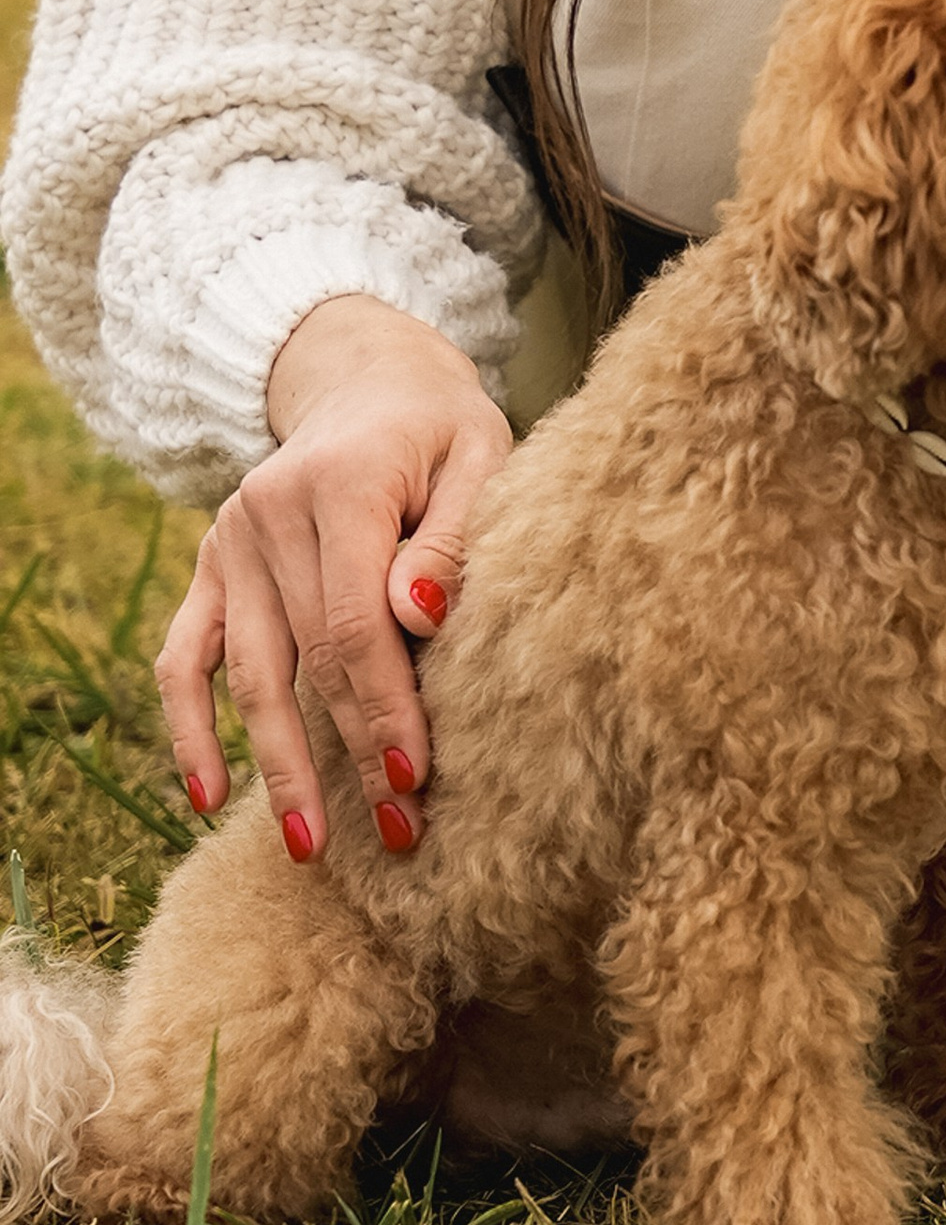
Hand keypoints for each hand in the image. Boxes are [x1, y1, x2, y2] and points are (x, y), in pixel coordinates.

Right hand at [156, 295, 511, 863]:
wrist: (370, 381)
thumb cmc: (443, 428)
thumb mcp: (479, 453)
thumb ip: (453, 532)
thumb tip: (421, 614)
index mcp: (342, 483)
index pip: (356, 621)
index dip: (385, 705)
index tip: (417, 775)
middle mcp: (269, 513)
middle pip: (310, 658)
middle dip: (352, 750)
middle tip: (397, 831)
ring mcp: (229, 541)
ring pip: (250, 673)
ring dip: (280, 763)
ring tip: (312, 843)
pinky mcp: (210, 565)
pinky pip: (187, 657)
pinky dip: (191, 728)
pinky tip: (209, 795)